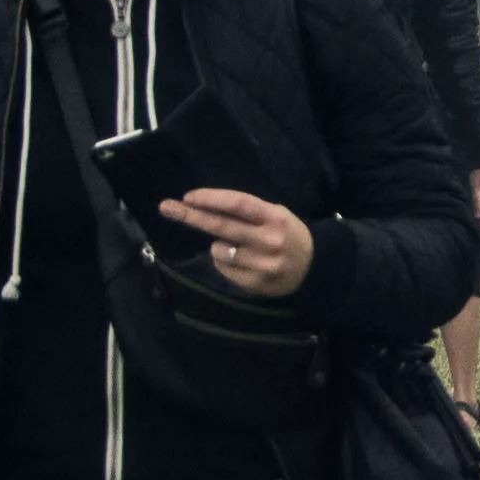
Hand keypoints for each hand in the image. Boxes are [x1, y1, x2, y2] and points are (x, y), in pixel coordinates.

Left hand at [166, 183, 315, 299]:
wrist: (313, 267)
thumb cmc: (287, 234)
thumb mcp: (276, 215)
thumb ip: (247, 213)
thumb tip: (204, 208)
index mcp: (274, 217)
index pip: (239, 204)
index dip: (212, 199)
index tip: (188, 196)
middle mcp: (268, 240)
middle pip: (221, 226)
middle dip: (190, 215)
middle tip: (166, 207)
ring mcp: (261, 264)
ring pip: (218, 250)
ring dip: (219, 246)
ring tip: (239, 247)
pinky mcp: (255, 283)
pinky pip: (223, 268)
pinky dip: (224, 262)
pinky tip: (243, 262)